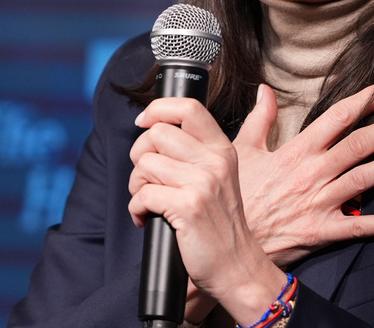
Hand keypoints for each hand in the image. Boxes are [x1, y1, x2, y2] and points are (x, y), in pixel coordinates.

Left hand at [128, 96, 286, 324]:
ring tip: (150, 201)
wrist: (237, 266)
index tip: (143, 121)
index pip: (189, 108)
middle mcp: (214, 161)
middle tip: (147, 178)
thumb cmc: (220, 224)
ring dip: (136, 185)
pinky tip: (148, 219)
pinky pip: (142, 195)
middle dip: (140, 155)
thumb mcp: (220, 177)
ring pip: (145, 164)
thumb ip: (196, 151)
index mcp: (222, 149)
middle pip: (157, 134)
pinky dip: (136, 209)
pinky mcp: (188, 207)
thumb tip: (155, 129)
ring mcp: (202, 183)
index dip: (158, 109)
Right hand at [233, 80, 373, 266]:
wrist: (223, 241)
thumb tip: (265, 90)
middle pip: (358, 144)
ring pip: (363, 179)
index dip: (365, 100)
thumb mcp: (242, 150)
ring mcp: (319, 202)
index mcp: (296, 151)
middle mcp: (312, 173)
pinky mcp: (321, 231)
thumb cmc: (237, 196)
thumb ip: (260, 118)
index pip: (337, 118)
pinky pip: (358, 226)